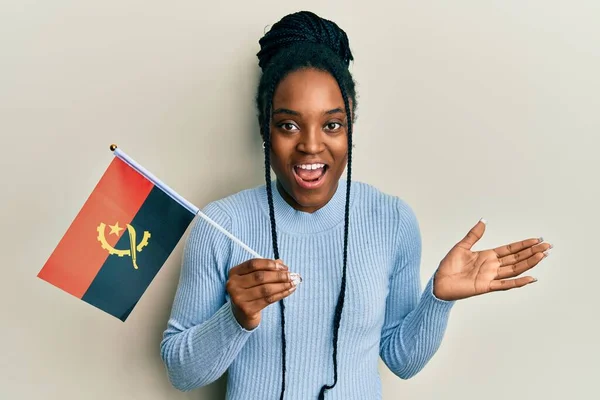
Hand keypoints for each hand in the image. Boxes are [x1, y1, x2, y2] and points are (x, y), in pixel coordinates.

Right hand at [226, 258, 300, 329]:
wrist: (241, 315)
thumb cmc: (249, 291)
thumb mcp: (253, 278)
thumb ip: (265, 268)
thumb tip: (281, 263)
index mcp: (234, 273)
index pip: (253, 264)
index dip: (270, 264)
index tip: (284, 267)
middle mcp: (233, 285)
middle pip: (260, 276)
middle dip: (279, 275)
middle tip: (291, 275)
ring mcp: (239, 298)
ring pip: (266, 289)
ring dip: (282, 285)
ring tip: (293, 283)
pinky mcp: (247, 309)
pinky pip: (268, 299)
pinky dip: (281, 294)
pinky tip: (289, 290)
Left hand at [433, 219, 551, 300]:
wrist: (439, 283)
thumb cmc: (448, 266)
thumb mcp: (461, 246)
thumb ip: (474, 235)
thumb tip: (483, 221)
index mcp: (487, 256)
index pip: (510, 249)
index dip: (523, 245)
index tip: (537, 240)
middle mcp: (492, 266)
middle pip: (517, 258)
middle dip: (532, 252)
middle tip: (548, 246)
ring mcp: (491, 277)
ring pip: (515, 269)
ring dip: (529, 263)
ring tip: (543, 255)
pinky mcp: (486, 286)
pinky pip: (505, 284)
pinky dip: (518, 282)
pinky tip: (531, 278)